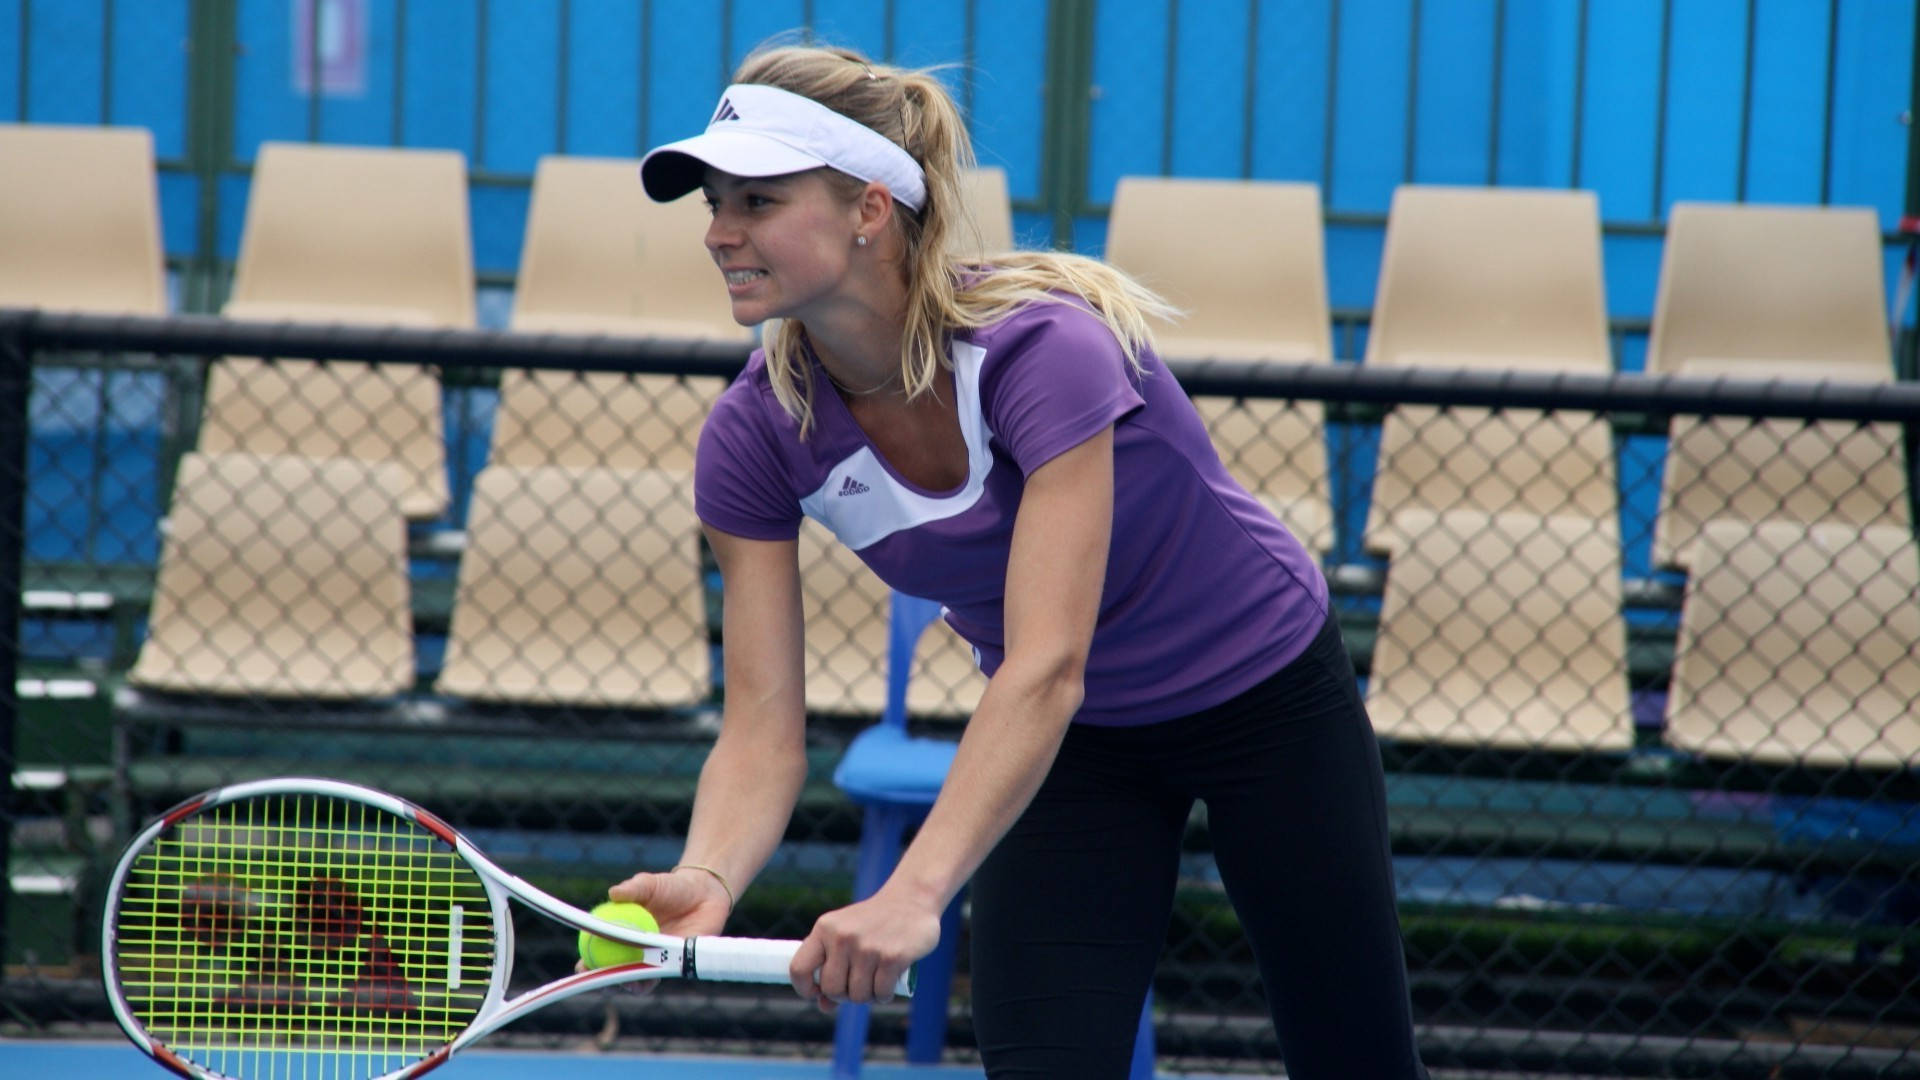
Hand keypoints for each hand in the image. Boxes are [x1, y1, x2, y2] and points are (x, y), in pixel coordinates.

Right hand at [574, 867, 732, 982]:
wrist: (704, 893)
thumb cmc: (671, 887)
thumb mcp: (650, 884)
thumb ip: (634, 888)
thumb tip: (614, 893)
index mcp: (622, 929)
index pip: (598, 950)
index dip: (587, 960)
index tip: (582, 965)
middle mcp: (634, 948)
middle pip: (612, 970)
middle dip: (602, 980)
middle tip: (602, 977)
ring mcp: (653, 958)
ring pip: (633, 979)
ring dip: (626, 984)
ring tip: (626, 980)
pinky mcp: (672, 964)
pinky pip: (657, 977)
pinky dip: (649, 981)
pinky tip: (645, 980)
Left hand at [789, 889, 941, 1013]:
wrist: (912, 899)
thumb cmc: (874, 922)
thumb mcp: (845, 934)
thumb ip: (831, 966)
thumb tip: (824, 1006)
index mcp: (825, 928)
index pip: (799, 968)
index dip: (805, 988)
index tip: (818, 994)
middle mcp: (843, 937)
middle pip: (832, 989)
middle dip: (845, 994)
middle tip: (858, 984)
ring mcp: (867, 947)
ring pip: (858, 996)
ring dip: (868, 996)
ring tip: (875, 981)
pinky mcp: (892, 957)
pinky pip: (881, 994)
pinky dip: (884, 995)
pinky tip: (889, 984)